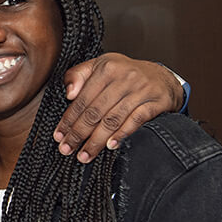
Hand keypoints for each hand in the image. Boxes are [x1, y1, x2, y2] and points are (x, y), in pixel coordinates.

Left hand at [56, 53, 182, 162]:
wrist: (163, 77)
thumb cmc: (124, 74)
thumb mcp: (99, 66)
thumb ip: (77, 76)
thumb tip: (69, 94)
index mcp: (106, 68)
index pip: (82, 99)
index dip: (69, 120)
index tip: (58, 136)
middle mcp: (124, 78)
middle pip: (95, 112)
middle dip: (79, 134)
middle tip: (67, 149)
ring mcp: (142, 90)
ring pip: (113, 119)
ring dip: (97, 140)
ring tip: (85, 155)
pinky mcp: (157, 101)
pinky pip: (136, 120)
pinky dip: (122, 134)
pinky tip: (110, 146)